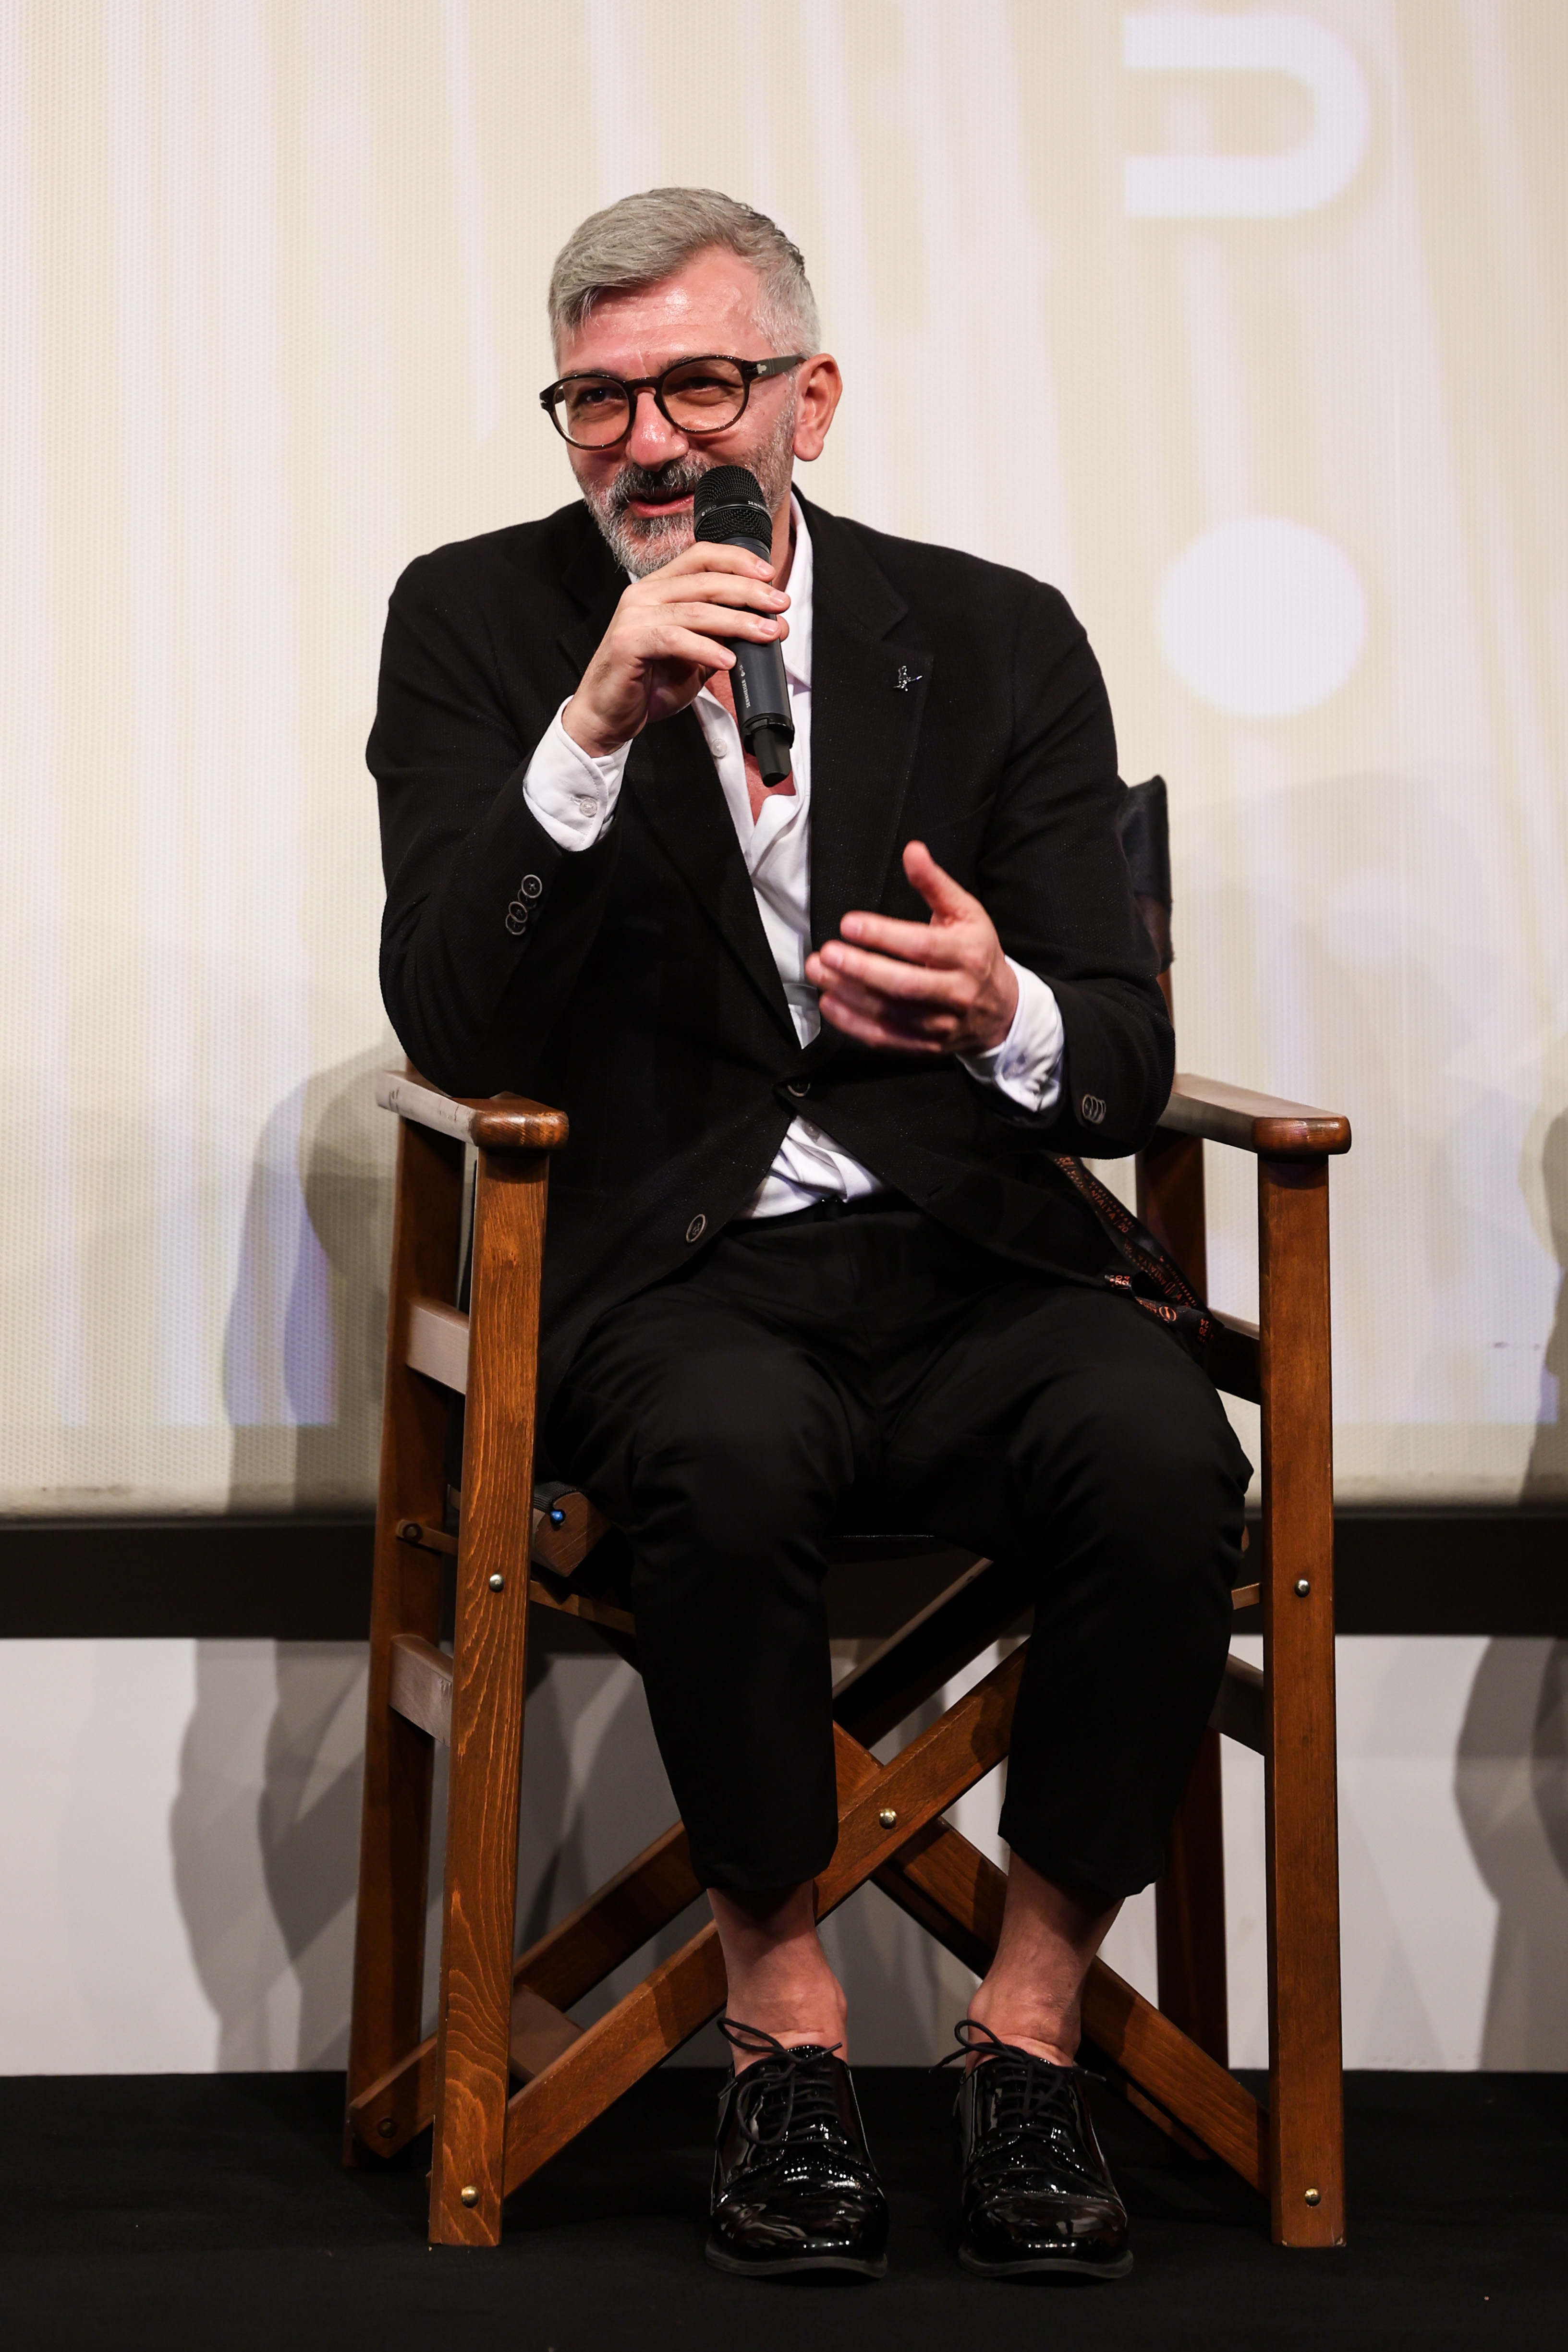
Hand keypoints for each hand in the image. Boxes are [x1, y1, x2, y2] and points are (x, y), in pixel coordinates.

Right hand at [562, 542, 788, 756]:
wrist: (607, 715)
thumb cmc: (647, 684)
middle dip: (749, 592)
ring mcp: (635, 616)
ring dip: (737, 621)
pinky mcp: (629, 642)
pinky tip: (729, 661)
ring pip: (696, 609)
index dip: (737, 561)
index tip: (769, 575)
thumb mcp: (693, 656)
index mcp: (659, 587)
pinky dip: (706, 649)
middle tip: (779, 604)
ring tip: (767, 633)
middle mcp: (644, 594)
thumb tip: (764, 626)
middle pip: (705, 580)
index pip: (701, 556)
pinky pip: (675, 639)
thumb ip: (720, 637)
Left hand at [804, 842, 1019, 1057]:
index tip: (848, 923)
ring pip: (891, 1013)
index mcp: (968, 954)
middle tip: (825, 953)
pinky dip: (854, 1024)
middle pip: (904, 985)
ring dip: (849, 995)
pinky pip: (886, 1038)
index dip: (883, 935)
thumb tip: (912, 851)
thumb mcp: (965, 912)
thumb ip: (935, 883)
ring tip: (818, 973)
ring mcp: (941, 1024)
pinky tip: (830, 1004)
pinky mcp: (926, 1046)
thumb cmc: (976, 952)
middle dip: (861, 969)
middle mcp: (957, 992)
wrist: (1000, 1009)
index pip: (921, 946)